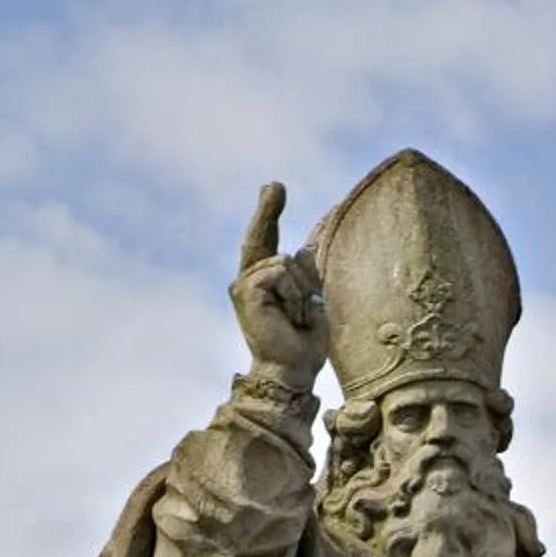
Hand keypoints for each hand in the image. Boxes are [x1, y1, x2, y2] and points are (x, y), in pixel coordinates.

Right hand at [230, 182, 326, 390]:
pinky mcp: (246, 290)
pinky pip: (280, 272)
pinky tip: (289, 316)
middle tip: (275, 187)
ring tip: (296, 316)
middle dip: (267, 209)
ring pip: (284, 261)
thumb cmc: (304, 342)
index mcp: (263, 280)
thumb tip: (308, 245)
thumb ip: (306, 272)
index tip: (274, 186)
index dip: (267, 212)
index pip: (265, 239)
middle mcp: (249, 278)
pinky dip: (293, 294)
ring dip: (300, 290)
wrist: (293, 370)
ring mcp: (244, 283)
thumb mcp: (312, 298)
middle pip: (265, 236)